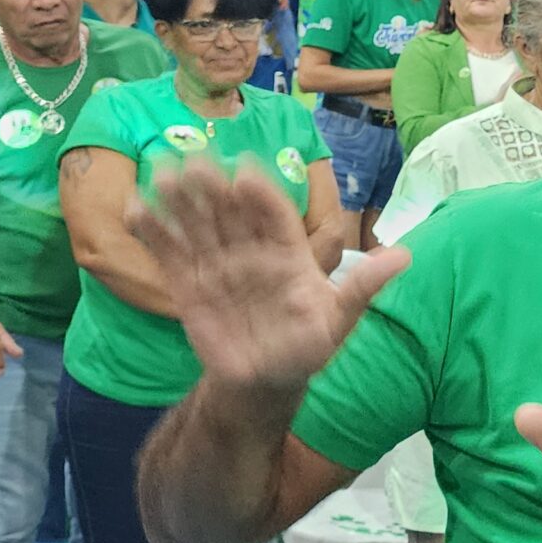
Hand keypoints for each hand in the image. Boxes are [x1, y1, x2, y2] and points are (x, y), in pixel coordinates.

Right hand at [129, 157, 405, 396]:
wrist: (266, 383)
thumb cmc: (307, 347)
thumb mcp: (339, 320)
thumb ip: (363, 287)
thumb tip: (406, 256)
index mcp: (289, 252)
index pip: (275, 216)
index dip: (262, 196)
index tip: (247, 173)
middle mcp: (251, 250)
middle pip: (232, 212)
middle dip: (215, 186)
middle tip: (197, 159)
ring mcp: (218, 264)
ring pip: (198, 224)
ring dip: (180, 199)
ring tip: (162, 172)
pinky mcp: (189, 285)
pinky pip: (170, 254)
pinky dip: (153, 232)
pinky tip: (135, 208)